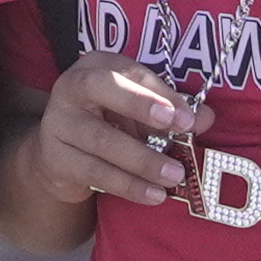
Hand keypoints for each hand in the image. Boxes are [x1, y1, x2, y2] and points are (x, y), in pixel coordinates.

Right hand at [21, 58, 204, 213]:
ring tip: (175, 175)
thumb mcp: (142, 114)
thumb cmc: (110, 125)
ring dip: (143, 160)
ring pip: (102, 139)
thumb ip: (173, 112)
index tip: (189, 117)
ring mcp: (57, 122)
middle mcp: (71, 86)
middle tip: (180, 127)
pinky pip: (95, 172)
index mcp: (97, 65)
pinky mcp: (54, 158)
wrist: (62, 160)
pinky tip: (154, 195)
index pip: (130, 71)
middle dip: (142, 105)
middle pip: (102, 88)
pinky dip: (128, 185)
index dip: (161, 92)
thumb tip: (206, 117)